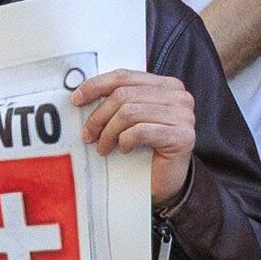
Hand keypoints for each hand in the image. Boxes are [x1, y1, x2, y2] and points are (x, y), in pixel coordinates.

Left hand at [69, 65, 196, 203]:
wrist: (164, 183)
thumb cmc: (145, 150)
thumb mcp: (130, 120)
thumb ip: (118, 101)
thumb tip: (82, 93)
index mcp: (166, 85)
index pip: (125, 76)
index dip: (96, 85)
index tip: (76, 99)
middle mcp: (179, 97)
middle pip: (124, 95)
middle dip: (99, 116)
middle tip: (88, 135)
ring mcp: (184, 116)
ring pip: (129, 113)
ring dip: (109, 132)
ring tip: (103, 148)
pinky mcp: (182, 137)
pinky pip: (140, 131)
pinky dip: (125, 141)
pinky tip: (124, 150)